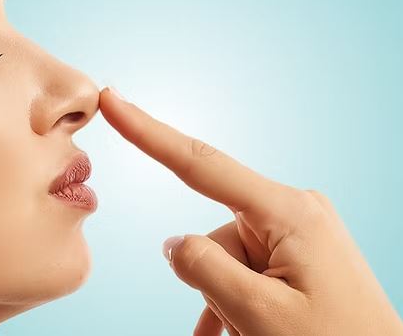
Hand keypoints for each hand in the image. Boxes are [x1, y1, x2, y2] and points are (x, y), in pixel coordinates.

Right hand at [99, 87, 402, 335]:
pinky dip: (234, 299)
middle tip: (245, 323)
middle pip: (215, 234)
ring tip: (248, 333)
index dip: (148, 131)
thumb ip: (204, 268)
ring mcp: (296, 230)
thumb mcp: (259, 314)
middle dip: (212, 279)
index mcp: (287, 212)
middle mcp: (292, 209)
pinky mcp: (298, 249)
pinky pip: (247, 268)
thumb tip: (173, 243)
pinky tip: (235, 330)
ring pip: (227, 257)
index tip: (113, 100)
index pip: (199, 164)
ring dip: (225, 298)